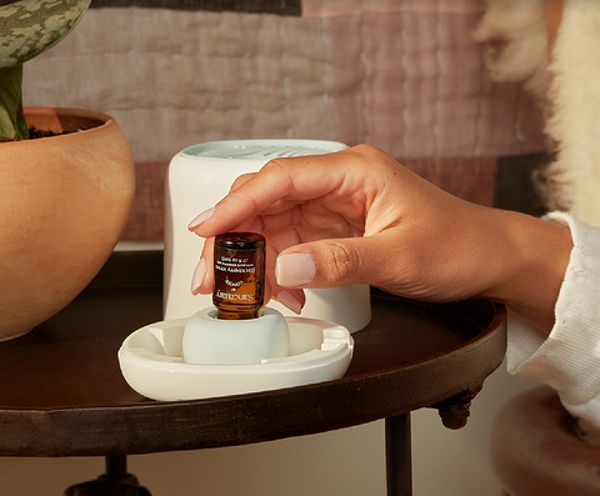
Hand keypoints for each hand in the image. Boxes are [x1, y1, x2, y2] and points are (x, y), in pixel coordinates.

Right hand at [189, 144, 571, 331]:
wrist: (486, 257)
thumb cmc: (457, 244)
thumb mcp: (399, 256)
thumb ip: (341, 261)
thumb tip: (286, 267)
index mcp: (354, 171)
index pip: (280, 179)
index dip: (237, 203)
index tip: (205, 228)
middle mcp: (337, 183)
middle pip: (266, 201)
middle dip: (234, 237)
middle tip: (211, 277)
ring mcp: (334, 206)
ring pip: (273, 225)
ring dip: (253, 260)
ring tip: (246, 296)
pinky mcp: (335, 229)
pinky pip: (292, 244)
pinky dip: (280, 270)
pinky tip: (284, 294)